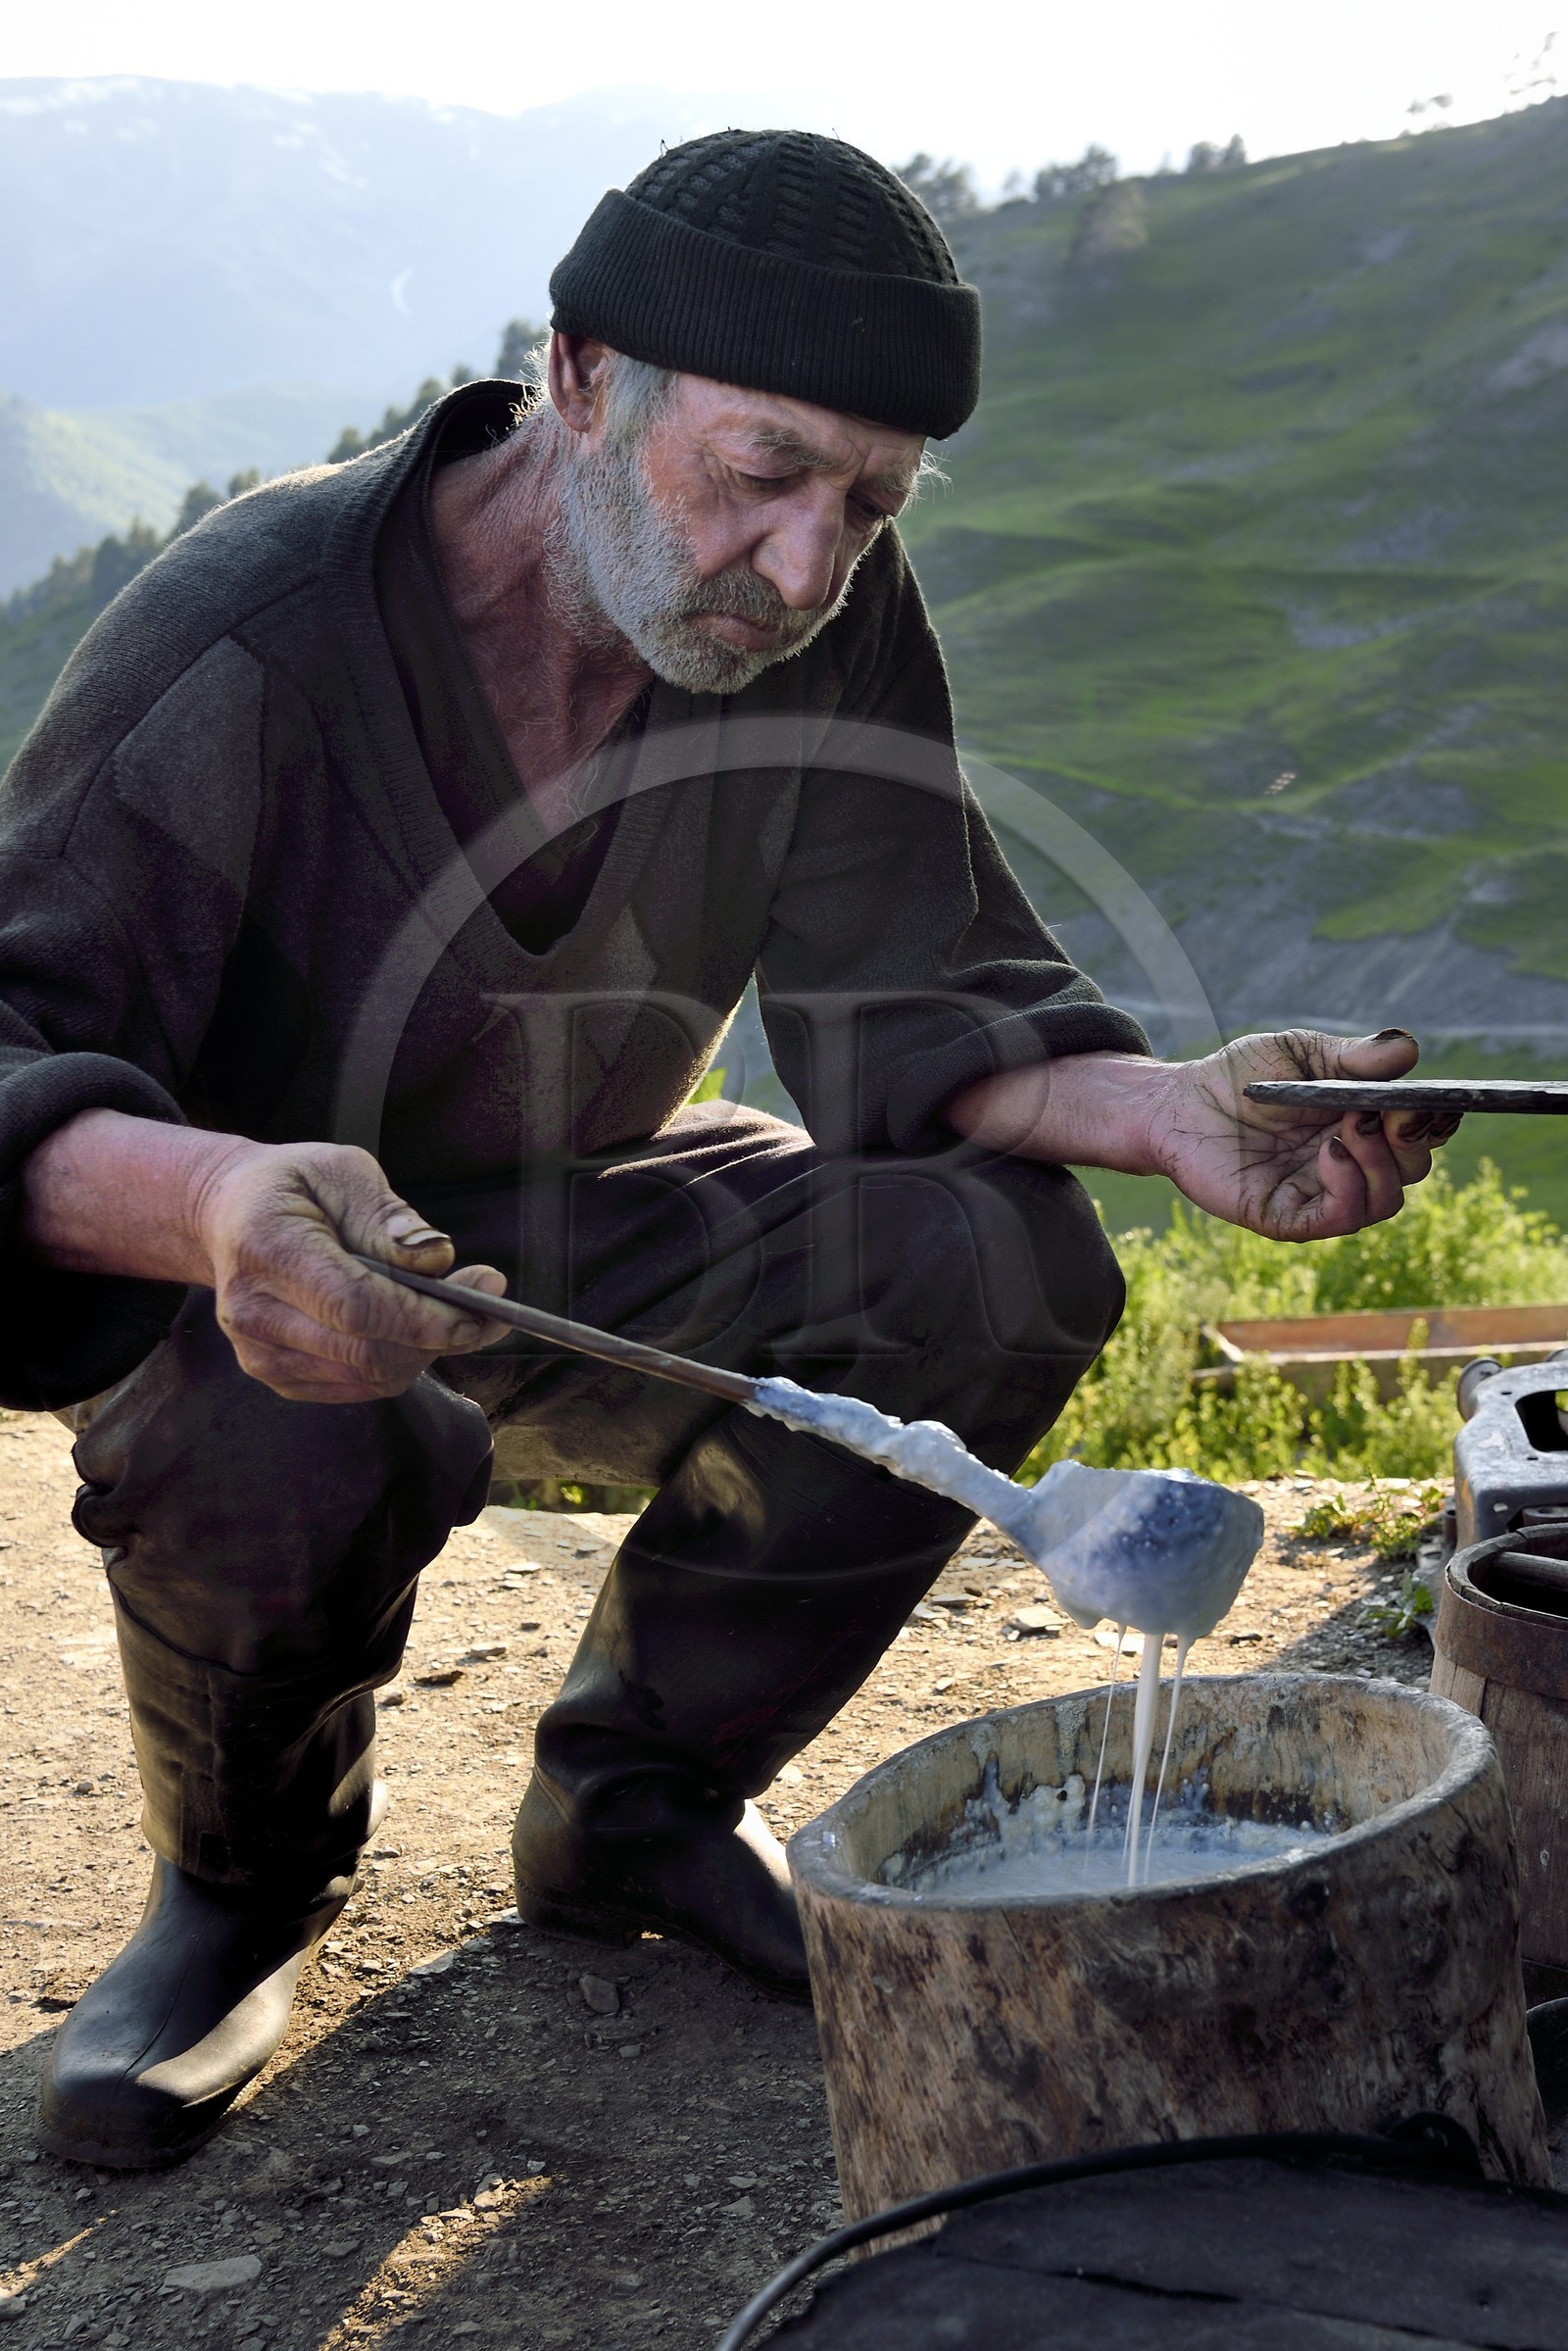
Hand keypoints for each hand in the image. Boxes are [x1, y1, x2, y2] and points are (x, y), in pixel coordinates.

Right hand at [191, 1139, 511, 1401]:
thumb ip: (389, 1218)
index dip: (423, 1318)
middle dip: (439, 1334)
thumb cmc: (294, 1186)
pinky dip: (398, 1361)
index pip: (354, 1306)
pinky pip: (357, 1386)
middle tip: (486, 1302)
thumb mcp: (344, 1170)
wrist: (229, 1214)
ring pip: (368, 1376)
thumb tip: (436, 1261)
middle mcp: (253, 1311)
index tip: (480, 1309)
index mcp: (267, 1248)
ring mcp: (259, 1351)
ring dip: (424, 1350)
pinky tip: (409, 1325)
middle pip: (366, 1352)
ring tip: (452, 1310)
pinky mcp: (275, 1375)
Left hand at [944, 1027, 1459, 1242]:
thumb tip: (1406, 1049)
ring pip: (1386, 1200)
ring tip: (1348, 1128)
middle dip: (1410, 1141)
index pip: (1422, 1132)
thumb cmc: (1242, 1078)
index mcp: (1363, 1122)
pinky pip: (1338, 1218)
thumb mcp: (1299, 1054)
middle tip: (1384, 1111)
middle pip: (1413, 1168)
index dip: (1436, 1120)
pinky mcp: (1289, 1217)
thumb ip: (1351, 1056)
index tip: (1429, 1100)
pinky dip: (1347, 1187)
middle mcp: (1351, 1162)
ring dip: (1381, 1164)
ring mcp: (1321, 1193)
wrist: (1179, 1104)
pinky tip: (1330, 1151)